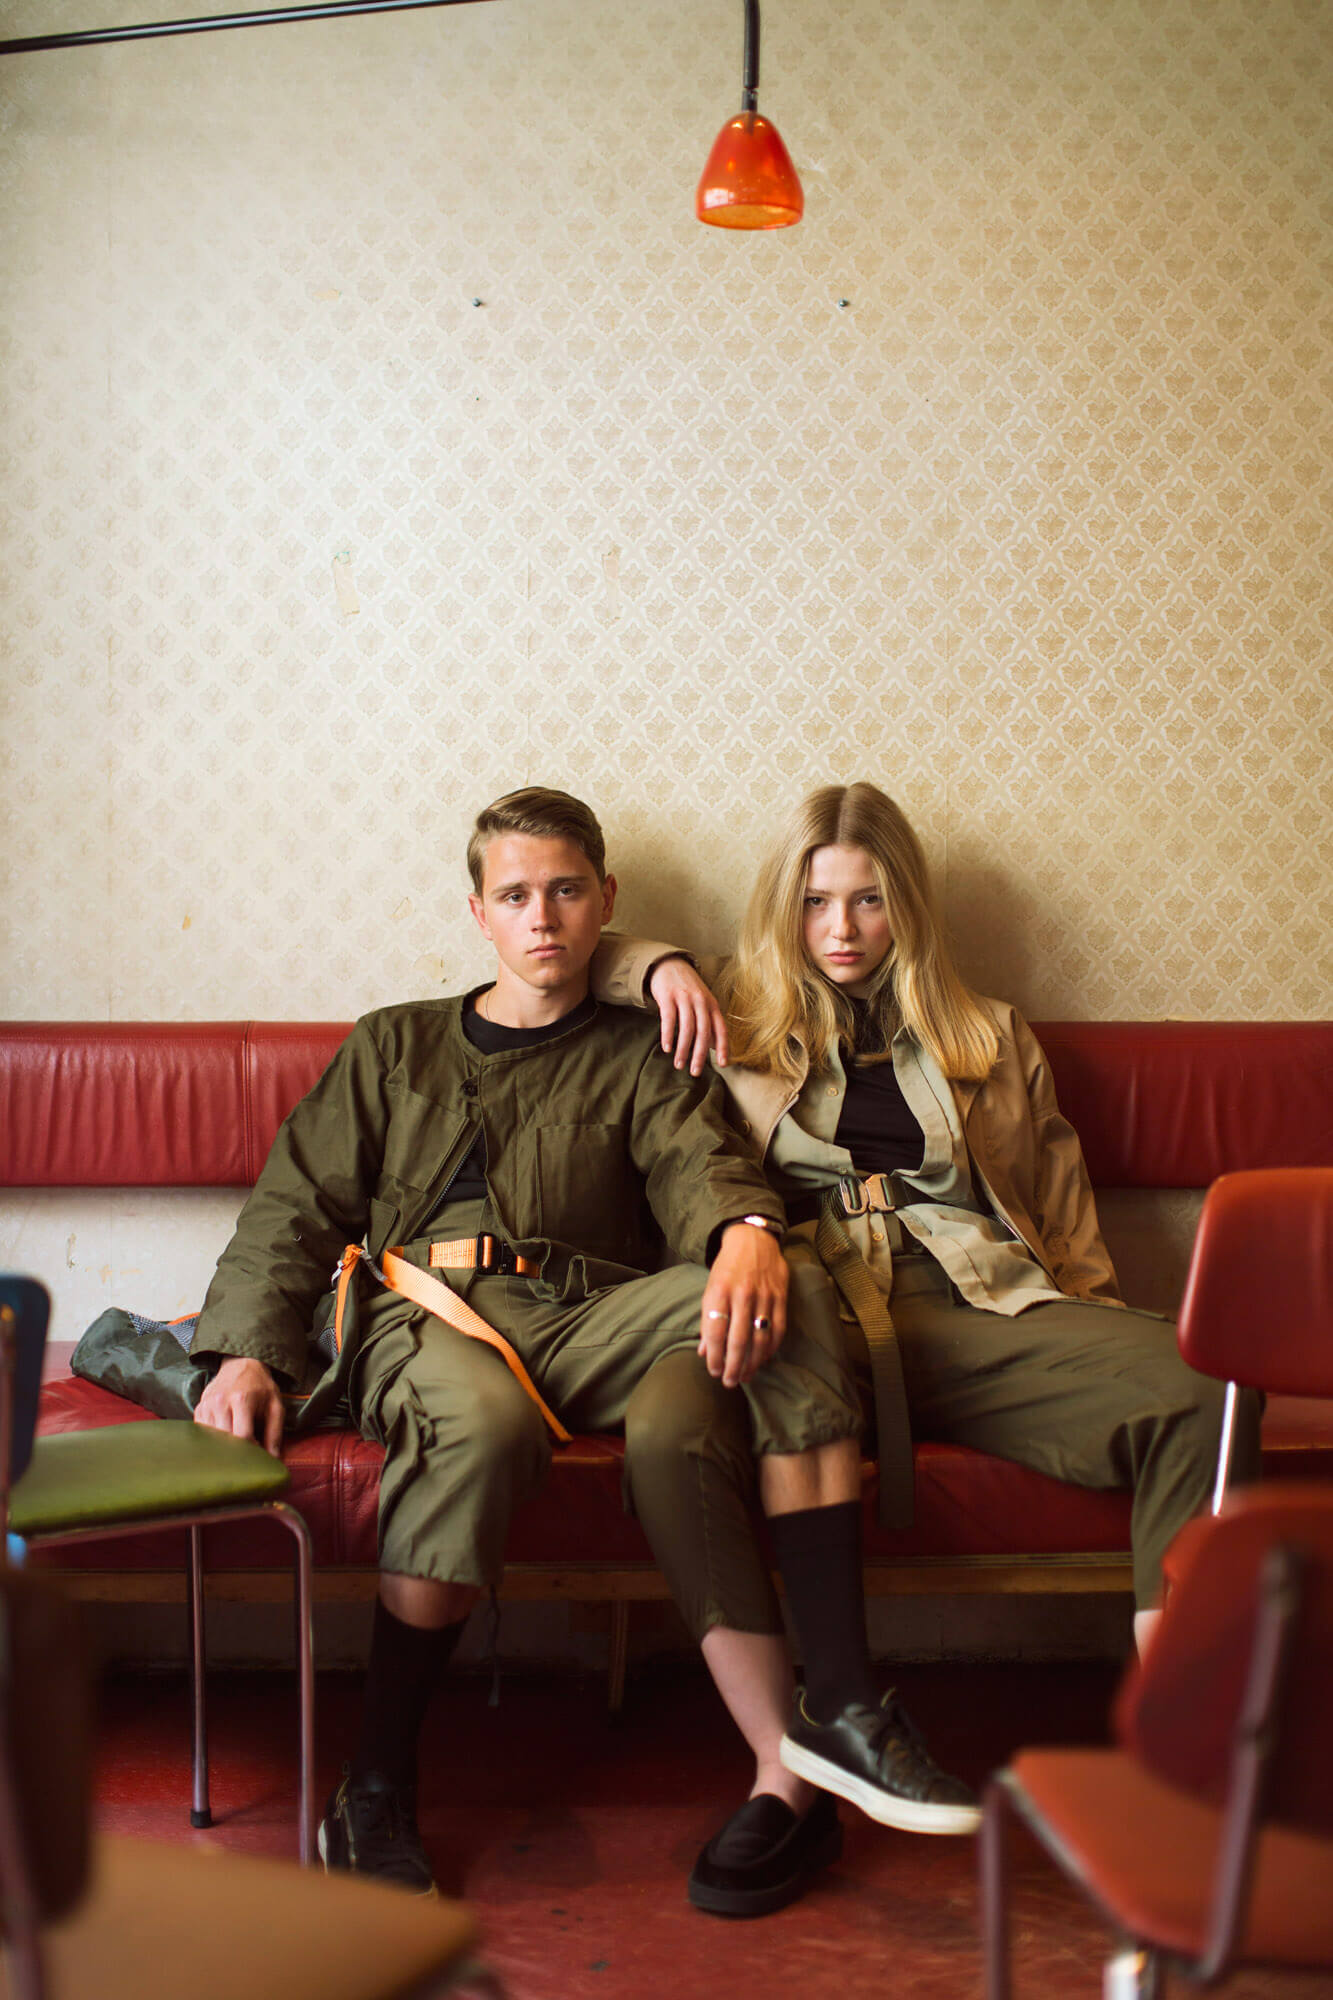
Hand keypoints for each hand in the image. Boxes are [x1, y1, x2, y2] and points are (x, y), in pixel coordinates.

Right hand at [194, 1355, 284, 1456]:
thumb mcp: (275, 1406)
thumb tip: (274, 1460)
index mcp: (241, 1399)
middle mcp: (220, 1402)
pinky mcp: (199, 1409)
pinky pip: (203, 1434)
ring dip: (224, 1447)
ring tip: (237, 1444)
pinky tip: (225, 1437)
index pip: (242, 1436)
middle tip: (248, 1455)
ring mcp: (206, 1406)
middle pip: (225, 1441)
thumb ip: (275, 1433)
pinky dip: (214, 1440)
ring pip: (212, 1440)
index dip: (251, 1451)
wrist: (240, 1364)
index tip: (258, 1454)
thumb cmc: (260, 1387)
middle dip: (237, 1452)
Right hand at [648, 956, 729, 1074]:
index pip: (721, 1029)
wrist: (669, 964)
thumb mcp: (704, 1002)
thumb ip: (709, 1022)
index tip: (722, 1065)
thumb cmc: (688, 988)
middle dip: (700, 1054)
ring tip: (679, 1065)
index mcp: (712, 1005)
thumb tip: (715, 1046)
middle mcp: (701, 1001)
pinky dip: (668, 1035)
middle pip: (703, 1032)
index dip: (723, 1047)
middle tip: (695, 1072)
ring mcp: (684, 998)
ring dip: (683, 1049)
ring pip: (686, 1028)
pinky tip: (667, 1048)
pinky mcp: (668, 996)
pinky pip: (669, 1019)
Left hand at [698, 1224, 787, 1387]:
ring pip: (759, 1338)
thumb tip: (704, 1352)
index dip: (714, 1356)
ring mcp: (764, 1296)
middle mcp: (742, 1294)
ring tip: (745, 1376)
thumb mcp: (710, 1288)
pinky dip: (771, 1348)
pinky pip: (778, 1329)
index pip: (715, 1332)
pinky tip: (763, 1359)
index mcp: (719, 1292)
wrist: (752, 1239)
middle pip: (738, 1340)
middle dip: (733, 1366)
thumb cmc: (727, 1268)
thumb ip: (708, 1320)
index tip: (713, 1371)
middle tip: (729, 1382)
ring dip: (752, 1362)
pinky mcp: (781, 1296)